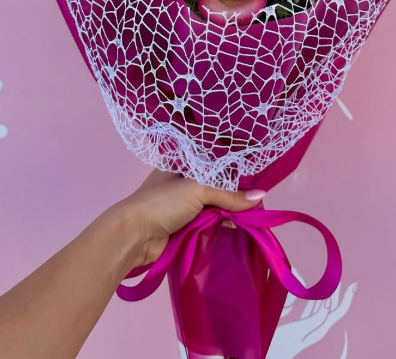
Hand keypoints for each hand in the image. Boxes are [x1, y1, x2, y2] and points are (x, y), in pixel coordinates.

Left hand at [108, 170, 265, 272]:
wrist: (134, 235)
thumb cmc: (163, 202)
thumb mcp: (198, 189)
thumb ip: (229, 194)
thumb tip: (261, 198)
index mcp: (182, 163)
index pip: (213, 161)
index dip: (233, 167)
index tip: (256, 173)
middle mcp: (183, 181)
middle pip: (216, 184)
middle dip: (234, 192)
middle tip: (259, 197)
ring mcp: (183, 204)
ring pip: (214, 204)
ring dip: (229, 211)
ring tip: (254, 213)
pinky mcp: (184, 225)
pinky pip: (209, 222)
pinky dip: (221, 224)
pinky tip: (238, 225)